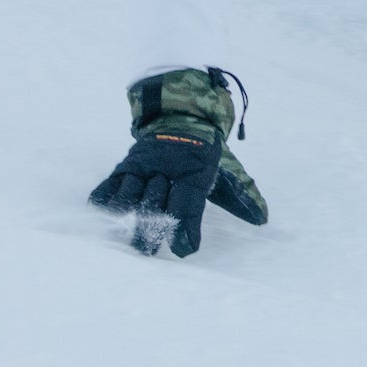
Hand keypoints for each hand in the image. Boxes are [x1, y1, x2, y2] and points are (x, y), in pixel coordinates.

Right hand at [89, 68, 267, 257]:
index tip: (186, 250)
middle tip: (148, 253)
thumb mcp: (227, 169)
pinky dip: (104, 201)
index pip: (188, 203)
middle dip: (150, 229)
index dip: (186, 227)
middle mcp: (165, 167)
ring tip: (126, 239)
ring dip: (127, 217)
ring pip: (129, 193)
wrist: (180, 113)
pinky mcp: (124, 165)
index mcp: (194, 170)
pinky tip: (104, 217)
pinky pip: (109, 184)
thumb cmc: (204, 151)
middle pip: (154, 202)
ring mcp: (142, 166)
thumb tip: (262, 218)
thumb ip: (242, 195)